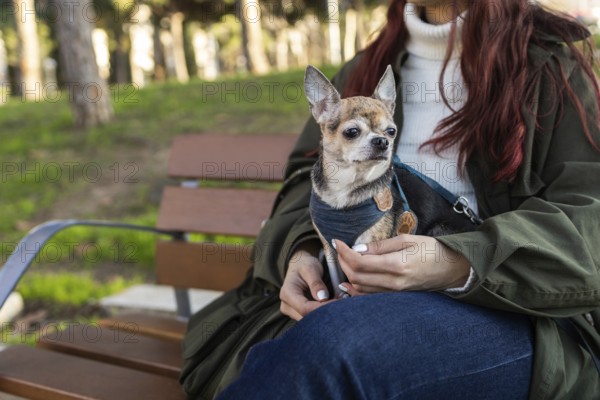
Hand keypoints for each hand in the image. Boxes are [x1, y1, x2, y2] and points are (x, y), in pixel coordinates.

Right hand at [280, 246, 331, 320]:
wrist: (299, 265)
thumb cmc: (304, 264)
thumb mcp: (310, 268)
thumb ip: (316, 283)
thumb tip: (323, 298)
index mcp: (287, 293)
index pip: (305, 308)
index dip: (322, 308)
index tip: (337, 303)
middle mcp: (286, 306)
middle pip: (307, 317)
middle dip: (325, 313)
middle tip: (341, 304)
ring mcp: (291, 311)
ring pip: (309, 320)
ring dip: (324, 314)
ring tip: (337, 303)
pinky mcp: (298, 313)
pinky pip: (311, 318)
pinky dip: (322, 314)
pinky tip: (331, 307)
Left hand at [334, 234, 469, 295]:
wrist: (453, 269)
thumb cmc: (432, 250)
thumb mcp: (407, 240)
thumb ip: (381, 246)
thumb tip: (357, 248)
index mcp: (397, 265)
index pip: (360, 262)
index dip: (344, 252)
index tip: (337, 242)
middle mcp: (394, 283)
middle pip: (356, 277)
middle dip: (343, 262)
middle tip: (340, 249)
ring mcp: (394, 292)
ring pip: (360, 288)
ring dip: (347, 274)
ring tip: (344, 259)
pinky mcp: (396, 297)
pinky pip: (369, 296)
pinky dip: (355, 289)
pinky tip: (348, 281)